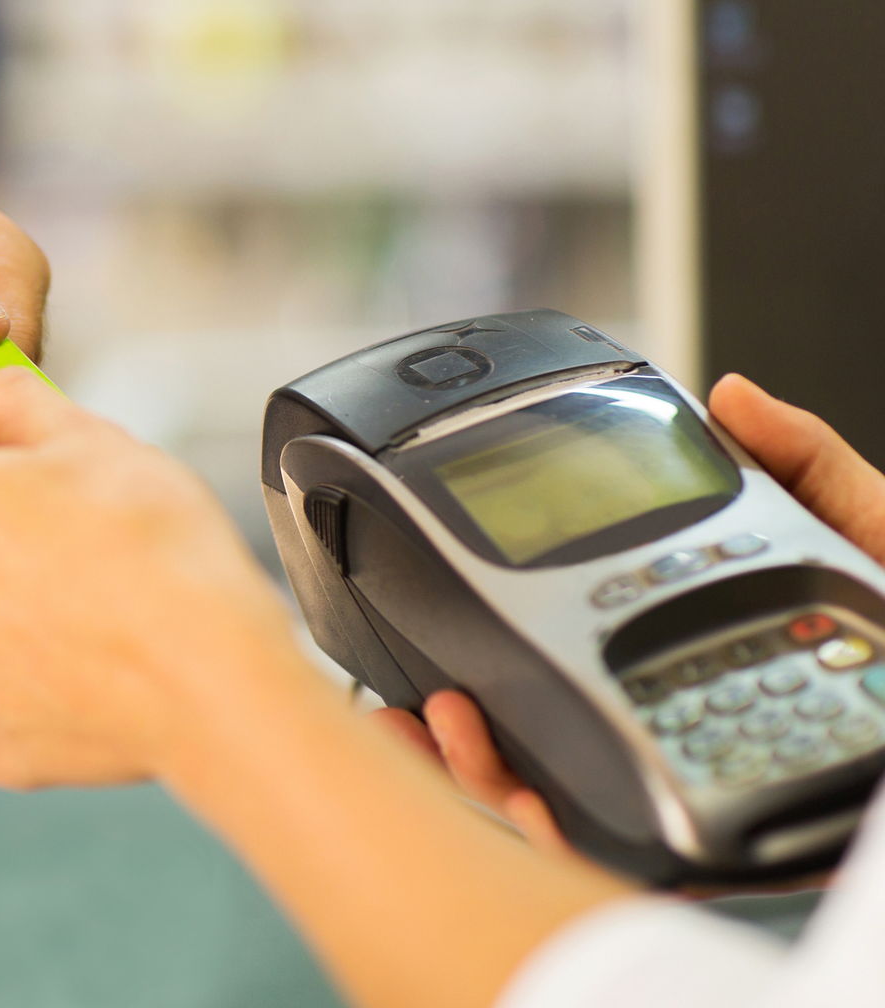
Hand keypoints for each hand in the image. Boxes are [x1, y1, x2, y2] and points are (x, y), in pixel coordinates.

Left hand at [0, 367, 285, 787]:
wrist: (210, 673)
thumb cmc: (151, 544)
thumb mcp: (84, 432)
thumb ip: (0, 400)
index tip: (43, 486)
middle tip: (77, 546)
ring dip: (10, 617)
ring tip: (91, 609)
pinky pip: (0, 697)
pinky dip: (37, 685)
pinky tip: (93, 666)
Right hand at [369, 374, 884, 868]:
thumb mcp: (878, 536)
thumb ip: (806, 463)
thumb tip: (732, 392)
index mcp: (713, 668)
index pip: (582, 667)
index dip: (498, 652)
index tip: (444, 618)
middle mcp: (695, 746)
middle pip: (546, 742)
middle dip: (454, 730)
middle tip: (407, 692)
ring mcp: (704, 802)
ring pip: (555, 806)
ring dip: (469, 772)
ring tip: (436, 718)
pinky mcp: (725, 852)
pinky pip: (609, 852)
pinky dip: (535, 820)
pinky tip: (504, 773)